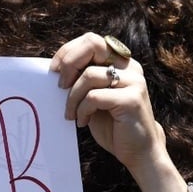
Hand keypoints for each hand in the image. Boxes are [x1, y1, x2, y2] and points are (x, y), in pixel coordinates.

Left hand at [50, 32, 166, 177]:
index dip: (68, 52)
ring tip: (71, 114)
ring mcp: (133, 81)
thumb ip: (83, 79)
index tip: (54, 70)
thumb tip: (55, 69)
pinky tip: (82, 121)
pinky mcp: (131, 99)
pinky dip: (82, 109)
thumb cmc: (112, 124)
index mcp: (121, 62)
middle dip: (69, 64)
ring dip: (72, 97)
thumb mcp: (93, 97)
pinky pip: (94, 97)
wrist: (138, 151)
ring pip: (89, 76)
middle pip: (92, 46)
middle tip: (60, 86)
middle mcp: (130, 67)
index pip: (91, 41)